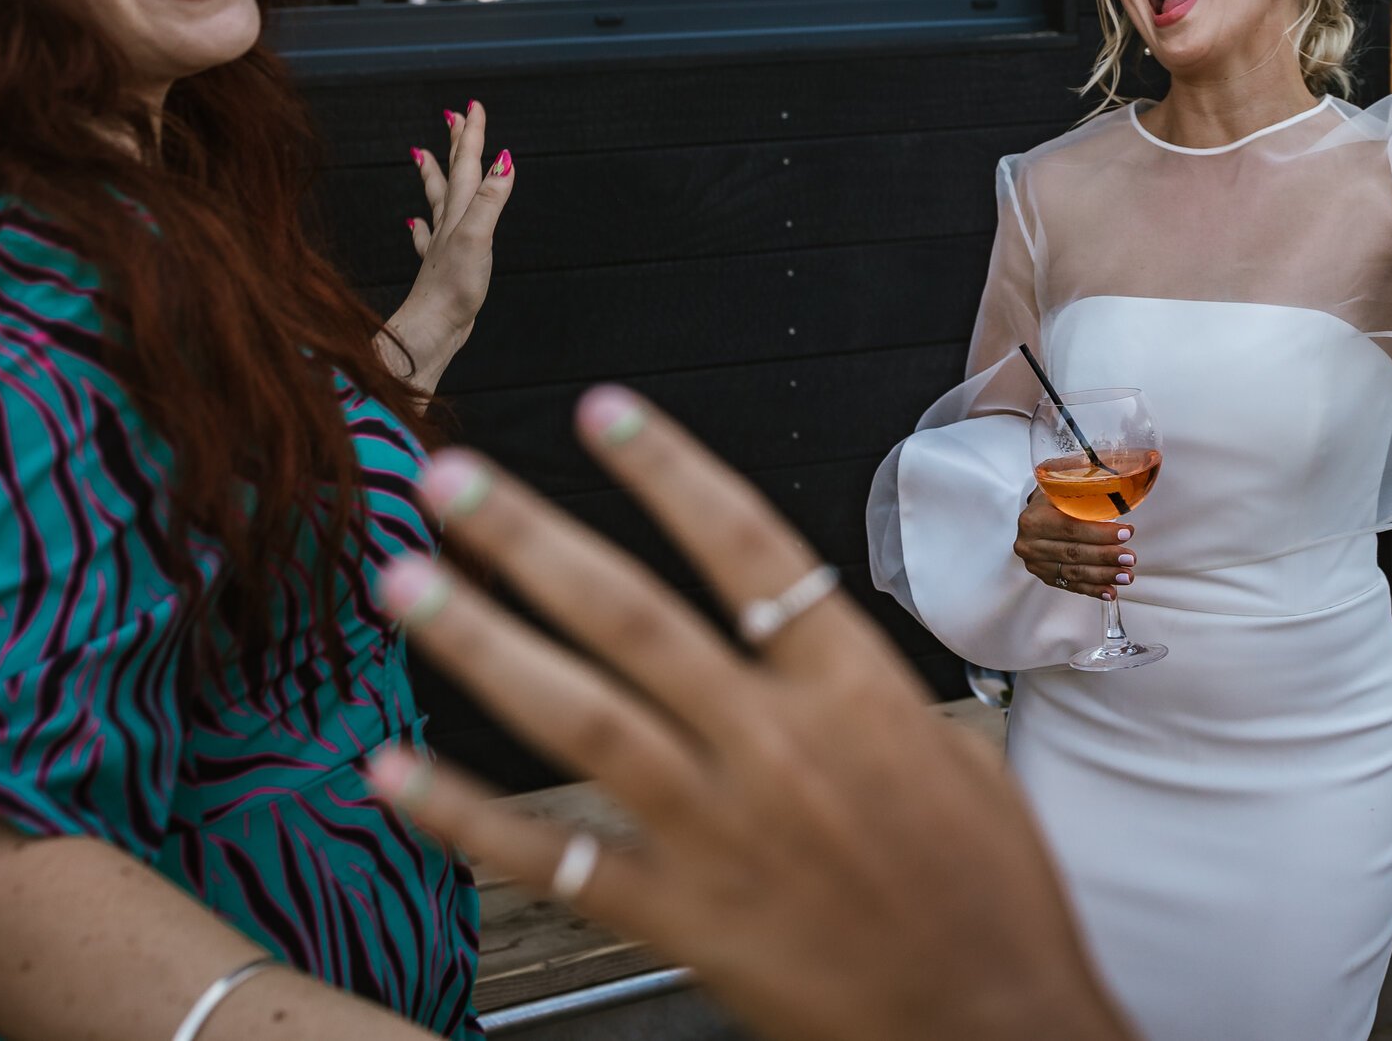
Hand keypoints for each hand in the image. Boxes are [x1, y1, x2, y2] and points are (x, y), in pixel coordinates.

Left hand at [364, 390, 1133, 1040]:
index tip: (603, 412)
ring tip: (407, 584)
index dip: (669, 472)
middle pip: (632, 617)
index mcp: (855, 690)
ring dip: (481, 644)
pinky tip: (396, 772)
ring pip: (577, 718)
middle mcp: (775, 746)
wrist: (995, 1020)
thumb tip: (818, 652)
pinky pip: (551, 858)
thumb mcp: (962, 757)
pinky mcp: (680, 917)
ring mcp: (718, 832)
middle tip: (451, 480)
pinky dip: (465, 815)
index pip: (746, 549)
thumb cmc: (994, 895)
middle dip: (532, 538)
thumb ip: (872, 698)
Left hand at [385, 102, 514, 393]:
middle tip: (454, 117)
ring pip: (438, 201)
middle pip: (452, 175)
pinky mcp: (441, 266)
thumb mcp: (477, 237)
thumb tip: (504, 162)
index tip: (473, 106)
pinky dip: (422, 225)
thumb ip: (491, 199)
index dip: (473, 136)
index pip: (468, 165)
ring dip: (434, 175)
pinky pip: (428, 237)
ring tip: (423, 154)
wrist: (431, 327)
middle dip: (455, 145)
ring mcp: (442, 244)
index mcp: (461, 213)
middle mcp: (448, 223)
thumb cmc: (453, 287)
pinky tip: (414, 223)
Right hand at [1015, 496, 1134, 599]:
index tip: (1125, 534)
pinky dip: (1093, 589)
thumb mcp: (1062, 490)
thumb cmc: (1052, 501)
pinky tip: (1110, 592)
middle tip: (1129, 558)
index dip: (1100, 533)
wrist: (1034, 516)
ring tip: (1126, 576)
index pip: (1071, 528)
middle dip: (1105, 557)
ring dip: (1103, 576)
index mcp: (1035, 519)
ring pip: (1074, 572)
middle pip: (1073, 553)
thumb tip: (1120, 498)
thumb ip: (1085, 495)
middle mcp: (1030, 544)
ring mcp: (1036, 563)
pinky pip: (1071, 585)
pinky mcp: (1044, 577)